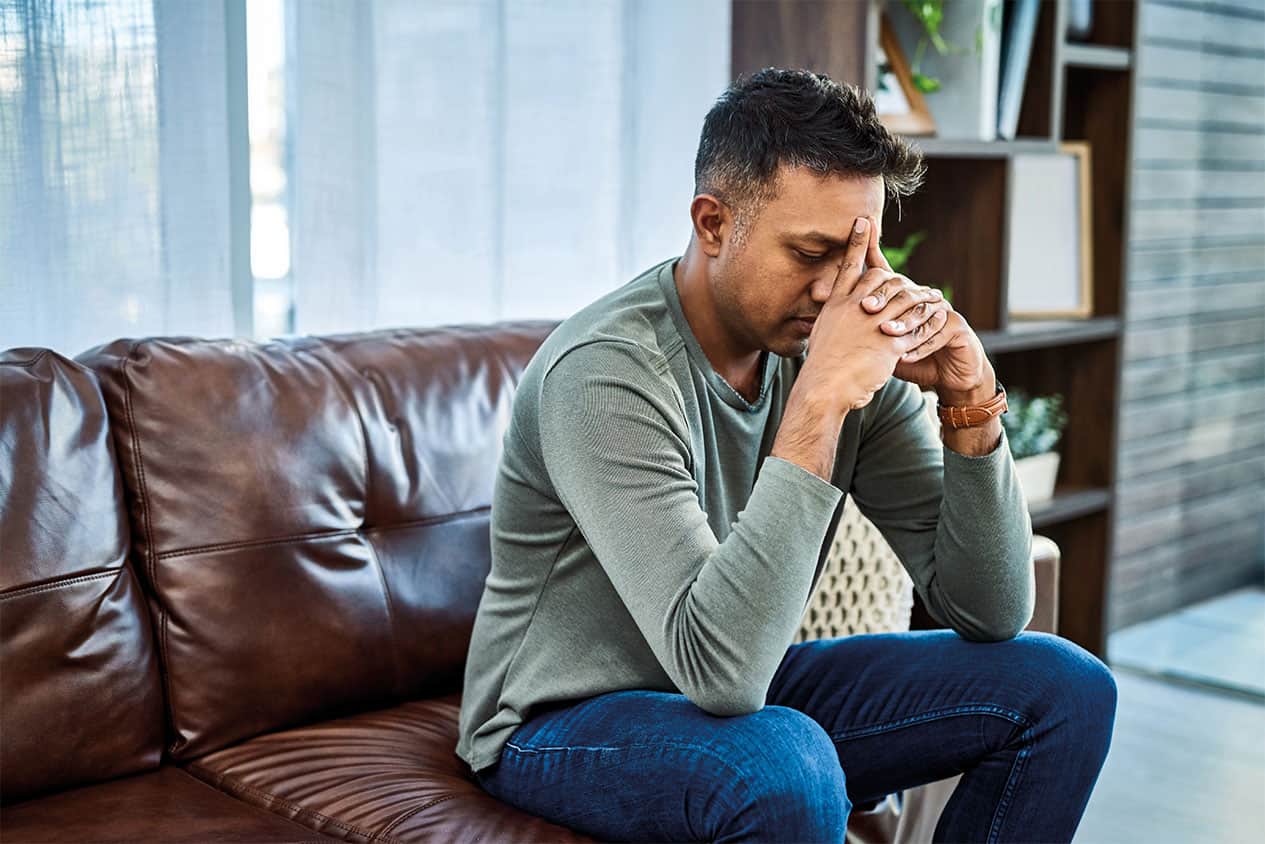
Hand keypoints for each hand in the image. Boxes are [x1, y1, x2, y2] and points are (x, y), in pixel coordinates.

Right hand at [802, 216, 951, 411]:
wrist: (823, 388)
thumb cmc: (820, 367)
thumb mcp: (821, 335)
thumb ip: (832, 320)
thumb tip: (832, 316)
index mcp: (837, 305)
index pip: (849, 266)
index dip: (857, 242)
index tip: (864, 221)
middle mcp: (854, 307)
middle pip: (882, 279)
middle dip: (900, 276)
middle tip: (916, 279)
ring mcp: (873, 322)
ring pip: (904, 300)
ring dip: (923, 296)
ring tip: (935, 296)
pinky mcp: (889, 342)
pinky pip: (914, 327)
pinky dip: (929, 321)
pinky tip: (940, 317)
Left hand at [858, 219, 992, 399]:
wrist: (946, 377)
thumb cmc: (908, 358)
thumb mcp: (881, 343)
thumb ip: (862, 328)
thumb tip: (828, 316)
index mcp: (903, 297)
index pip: (885, 275)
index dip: (870, 263)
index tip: (852, 264)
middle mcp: (923, 297)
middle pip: (903, 288)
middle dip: (883, 297)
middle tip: (865, 308)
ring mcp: (942, 309)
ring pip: (920, 310)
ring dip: (901, 323)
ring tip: (884, 333)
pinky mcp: (958, 327)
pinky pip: (938, 332)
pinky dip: (921, 345)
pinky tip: (906, 355)